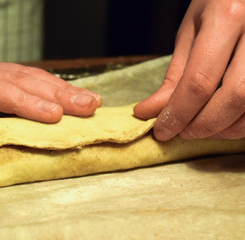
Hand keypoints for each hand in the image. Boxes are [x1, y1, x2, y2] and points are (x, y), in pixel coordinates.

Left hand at [134, 0, 244, 140]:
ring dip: (224, 128)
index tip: (161, 131)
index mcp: (227, 18)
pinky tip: (224, 119)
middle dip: (202, 125)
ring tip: (201, 126)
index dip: (178, 114)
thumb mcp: (191, 32)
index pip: (199, 81)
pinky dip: (241, 122)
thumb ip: (174, 75)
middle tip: (182, 132)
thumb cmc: (218, 4)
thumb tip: (151, 111)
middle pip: (233, 98)